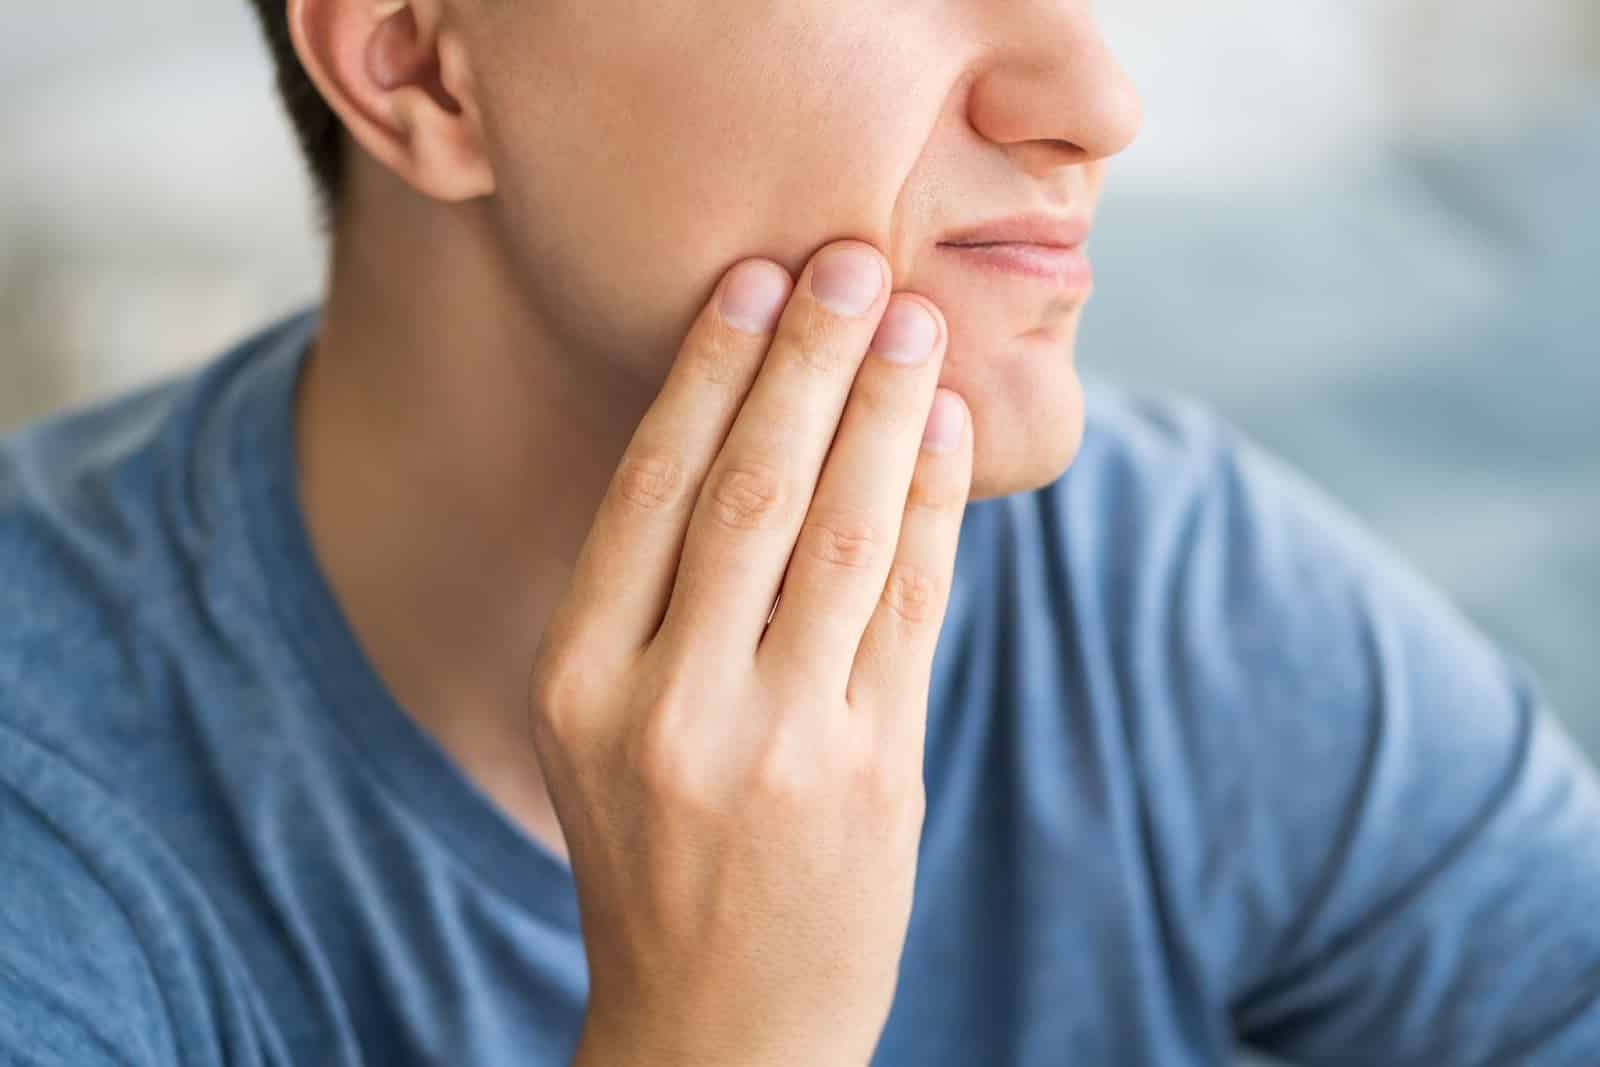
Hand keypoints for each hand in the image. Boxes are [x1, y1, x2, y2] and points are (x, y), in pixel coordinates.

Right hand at [532, 240, 972, 1066]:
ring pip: (844, 534)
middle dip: (810, 361)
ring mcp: (777, 743)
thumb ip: (654, 602)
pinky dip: (933, 507)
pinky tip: (945, 432)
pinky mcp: (873, 775)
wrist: (720, 1027)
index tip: (757, 279)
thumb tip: (756, 434)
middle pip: (750, 490)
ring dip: (887, 413)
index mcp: (578, 681)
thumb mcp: (603, 731)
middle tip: (854, 260)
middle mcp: (667, 705)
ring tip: (916, 324)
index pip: (651, 489)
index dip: (712, 371)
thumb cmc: (655, 857)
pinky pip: (911, 607)